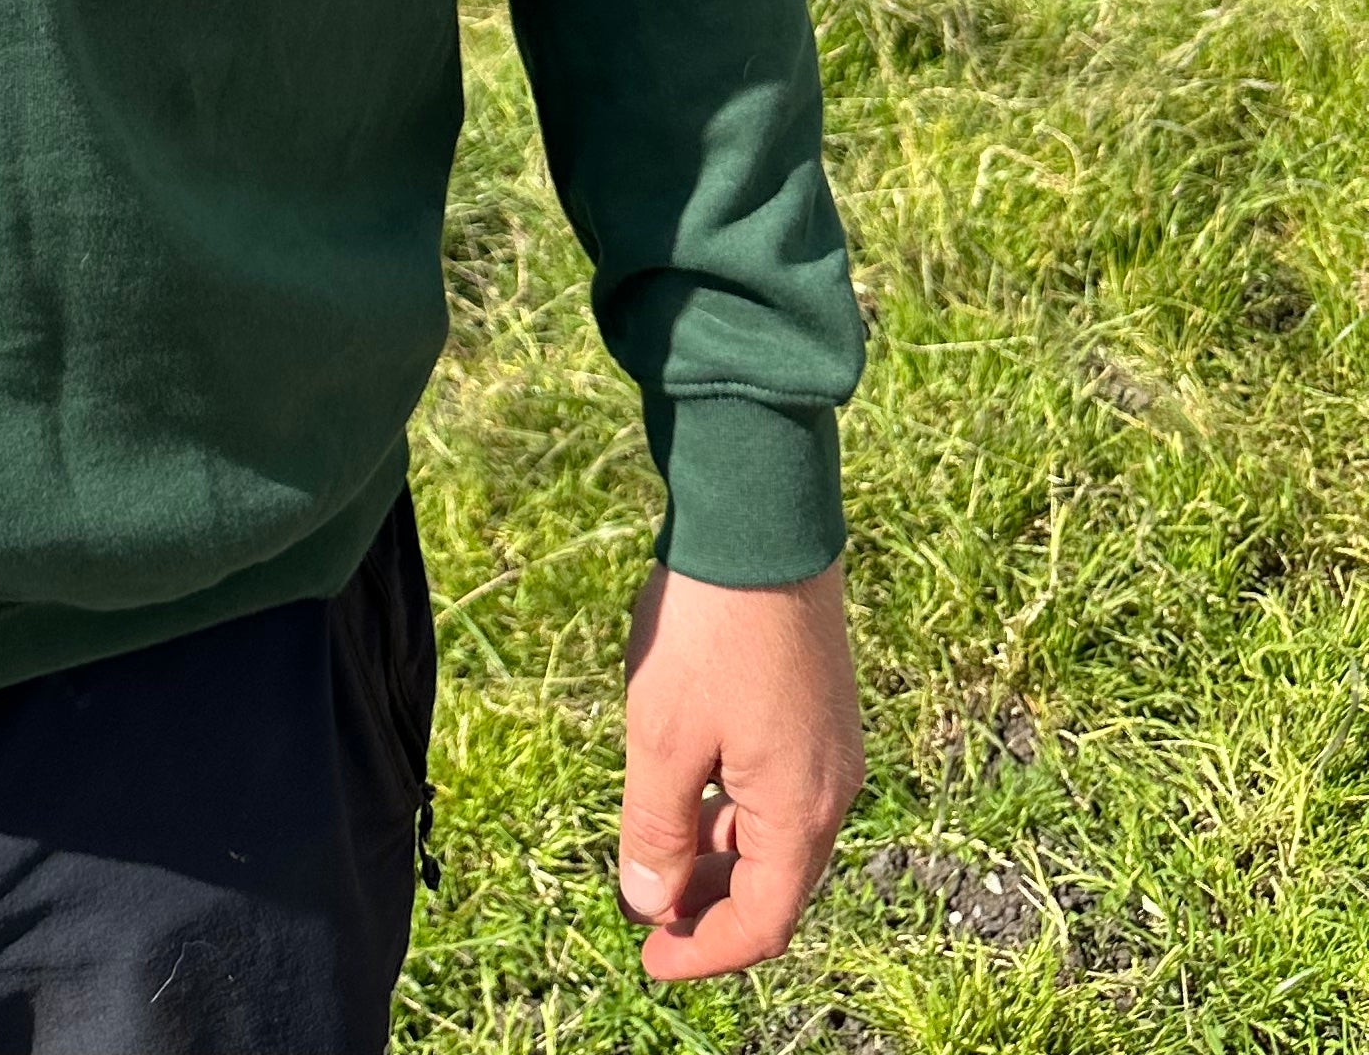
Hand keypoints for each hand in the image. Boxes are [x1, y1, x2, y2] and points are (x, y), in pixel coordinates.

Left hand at [617, 560, 861, 982]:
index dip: (703, 954)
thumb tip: (651, 902)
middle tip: (644, 909)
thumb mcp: (663, 735)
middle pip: (776, 885)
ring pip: (776, 834)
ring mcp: (832, 745)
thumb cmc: (709, 630)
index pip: (763, 924)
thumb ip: (657, 829)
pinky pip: (780, 789)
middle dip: (709, 908)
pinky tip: (688, 786)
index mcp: (801, 812)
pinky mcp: (820, 708)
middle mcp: (833, 789)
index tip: (646, 958)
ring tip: (655, 851)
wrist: (760, 519)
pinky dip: (735, 808)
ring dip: (719, 856)